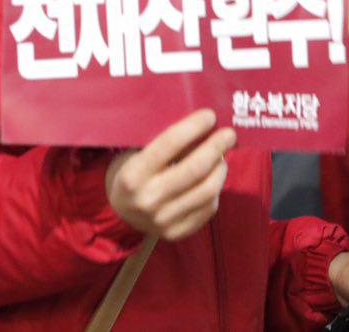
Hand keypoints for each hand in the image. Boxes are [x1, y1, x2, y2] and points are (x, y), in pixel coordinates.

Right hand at [104, 108, 235, 241]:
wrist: (120, 214)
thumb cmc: (133, 173)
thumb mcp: (136, 154)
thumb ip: (164, 143)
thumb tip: (202, 127)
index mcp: (132, 174)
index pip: (168, 145)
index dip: (193, 127)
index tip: (209, 116)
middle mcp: (148, 199)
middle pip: (195, 169)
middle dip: (216, 147)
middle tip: (228, 134)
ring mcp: (163, 220)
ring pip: (207, 190)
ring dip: (220, 168)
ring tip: (221, 156)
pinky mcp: (177, 233)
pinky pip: (208, 208)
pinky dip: (216, 189)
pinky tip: (213, 178)